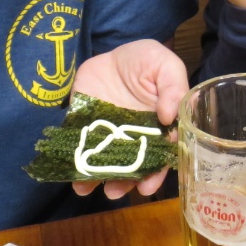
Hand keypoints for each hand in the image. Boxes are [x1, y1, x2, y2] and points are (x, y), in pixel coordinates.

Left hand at [70, 40, 187, 199]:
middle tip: (114, 192)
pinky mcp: (86, 127)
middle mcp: (133, 138)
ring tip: (88, 188)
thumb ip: (173, 88)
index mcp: (158, 129)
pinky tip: (72, 176)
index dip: (155, 174)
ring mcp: (109, 135)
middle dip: (123, 182)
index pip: (159, 157)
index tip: (146, 187)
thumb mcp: (166, 66)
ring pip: (105, 162)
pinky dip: (75, 163)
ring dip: (98, 178)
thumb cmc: (147, 61)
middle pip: (130, 166)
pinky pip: (81, 147)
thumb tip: (170, 117)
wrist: (115, 53)